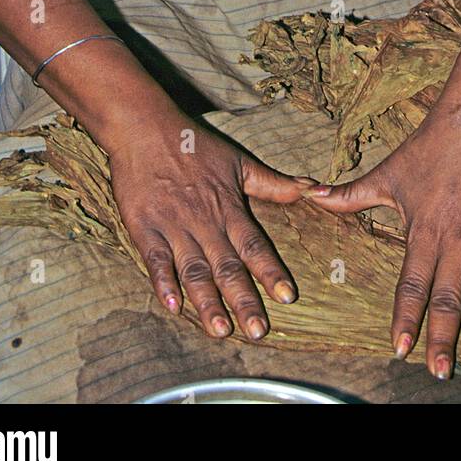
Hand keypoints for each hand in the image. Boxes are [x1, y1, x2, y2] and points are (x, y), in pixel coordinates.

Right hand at [105, 105, 318, 340]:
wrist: (144, 128)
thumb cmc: (195, 145)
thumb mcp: (239, 162)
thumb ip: (275, 184)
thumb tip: (315, 189)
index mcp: (228, 207)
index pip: (254, 244)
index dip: (271, 271)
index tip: (287, 297)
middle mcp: (204, 221)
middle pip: (227, 265)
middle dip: (243, 299)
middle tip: (258, 331)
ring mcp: (174, 225)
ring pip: (194, 269)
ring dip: (207, 301)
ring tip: (220, 330)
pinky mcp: (145, 227)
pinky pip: (156, 259)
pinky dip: (163, 283)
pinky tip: (172, 306)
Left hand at [303, 103, 460, 380]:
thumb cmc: (426, 150)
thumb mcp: (386, 174)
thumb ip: (349, 195)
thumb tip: (310, 197)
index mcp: (422, 232)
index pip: (411, 284)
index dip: (405, 318)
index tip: (399, 348)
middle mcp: (453, 240)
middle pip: (447, 298)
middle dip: (443, 338)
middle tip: (440, 372)